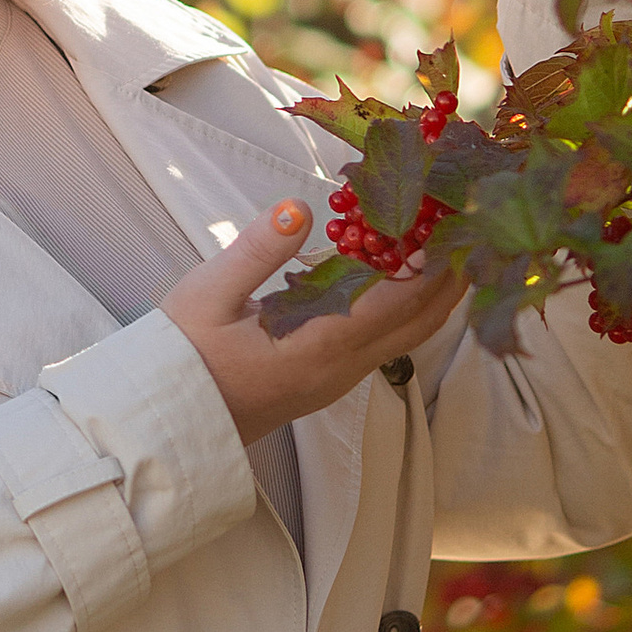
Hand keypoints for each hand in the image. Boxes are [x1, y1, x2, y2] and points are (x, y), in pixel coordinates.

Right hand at [162, 204, 465, 446]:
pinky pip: (383, 342)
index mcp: (318, 346)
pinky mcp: (327, 380)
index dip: (431, 261)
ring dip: (429, 292)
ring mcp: (336, 379)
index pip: (398, 301)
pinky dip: (402, 306)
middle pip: (420, 323)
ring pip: (406, 336)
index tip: (450, 218)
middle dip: (449, 276)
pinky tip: (390, 272)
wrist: (166, 424)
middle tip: (465, 226)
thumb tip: (298, 207)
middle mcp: (340, 369)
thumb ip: (256, 250)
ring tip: (437, 240)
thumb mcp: (207, 295)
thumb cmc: (181, 359)